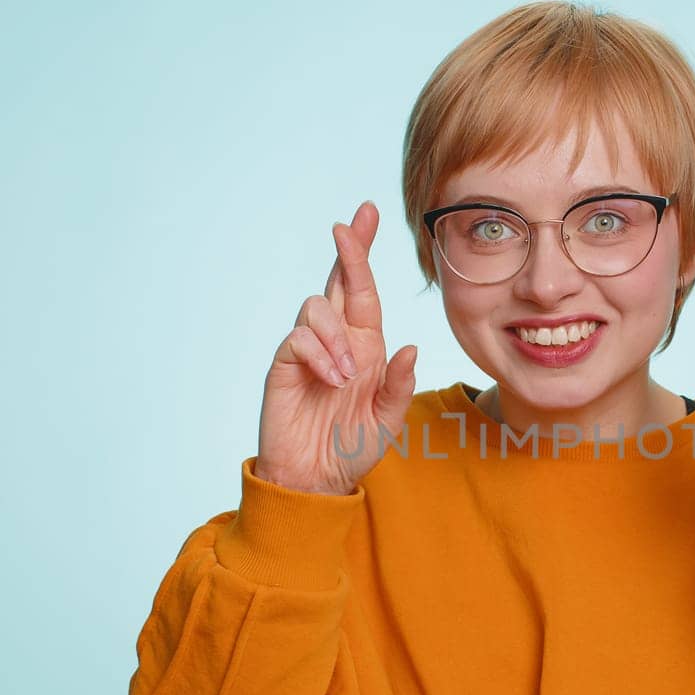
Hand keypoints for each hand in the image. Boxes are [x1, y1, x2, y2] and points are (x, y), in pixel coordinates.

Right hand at [255, 201, 418, 494]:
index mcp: (366, 346)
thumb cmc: (353, 448)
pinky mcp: (284, 366)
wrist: (317, 480)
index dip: (363, 253)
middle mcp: (338, 341)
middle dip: (348, 250)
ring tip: (346, 378)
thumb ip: (399, 384)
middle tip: (348, 224)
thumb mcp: (389, 418)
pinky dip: (319, 355)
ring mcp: (308, 351)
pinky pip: (298, 339)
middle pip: (338, 281)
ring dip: (337, 337)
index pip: (365, 291)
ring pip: (317, 307)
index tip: (368, 214)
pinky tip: (331, 381)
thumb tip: (410, 347)